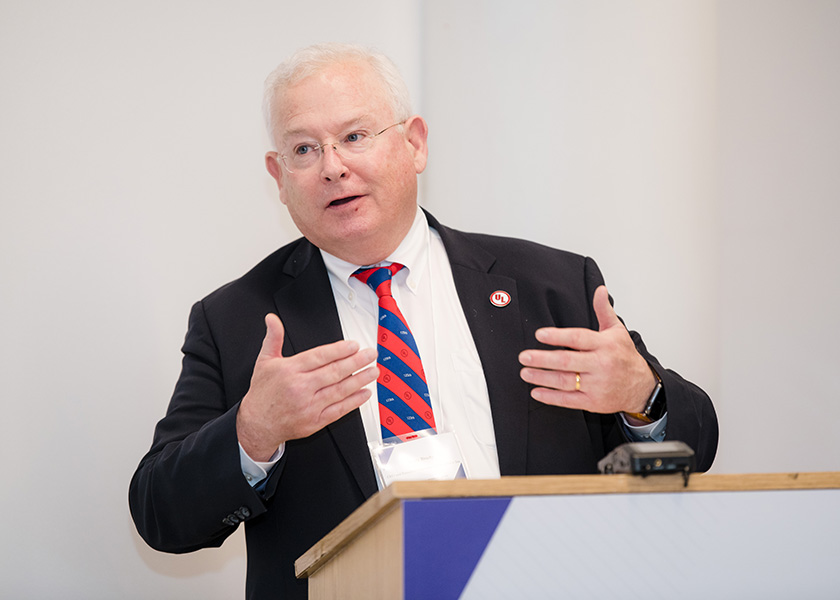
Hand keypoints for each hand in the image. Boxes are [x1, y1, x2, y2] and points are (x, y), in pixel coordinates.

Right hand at [236, 313, 378, 460]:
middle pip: (334, 372)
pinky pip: (339, 410)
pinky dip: (354, 402)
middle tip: (370, 355)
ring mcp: (309, 406)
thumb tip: (272, 319)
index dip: (339, 350)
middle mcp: (300, 388)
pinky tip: (365, 393)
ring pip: (339, 390)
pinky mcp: (315, 421)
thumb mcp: (264, 361)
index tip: (354, 345)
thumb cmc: (263, 393)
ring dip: (360, 380)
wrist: (257, 424)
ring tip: (373, 371)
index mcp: (289, 371)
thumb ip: (273, 339)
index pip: (320, 357)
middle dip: (356, 362)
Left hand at [518, 286, 655, 414]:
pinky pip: (568, 400)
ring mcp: (597, 385)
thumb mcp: (617, 331)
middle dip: (543, 359)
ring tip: (525, 372)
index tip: (539, 334)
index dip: (558, 336)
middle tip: (524, 356)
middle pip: (567, 361)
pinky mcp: (593, 401)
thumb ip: (604, 310)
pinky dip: (551, 397)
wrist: (642, 388)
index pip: (578, 338)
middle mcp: (600, 365)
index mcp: (604, 345)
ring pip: (565, 381)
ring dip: (542, 377)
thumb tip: (600, 290)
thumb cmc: (625, 357)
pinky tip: (536, 391)